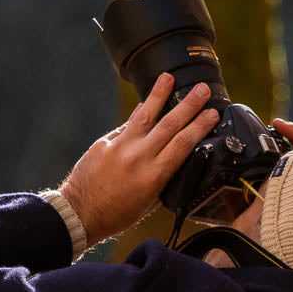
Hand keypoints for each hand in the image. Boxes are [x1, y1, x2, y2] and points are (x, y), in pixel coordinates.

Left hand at [60, 74, 218, 247]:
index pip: (183, 143)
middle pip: (170, 124)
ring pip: (144, 114)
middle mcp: (138, 157)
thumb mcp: (150, 202)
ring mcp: (119, 147)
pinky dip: (138, 113)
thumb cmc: (116, 214)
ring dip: (159, 94)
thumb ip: (163, 178)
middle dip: (189, 104)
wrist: (80, 213)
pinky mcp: (104, 143)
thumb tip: (175, 159)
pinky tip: (146, 102)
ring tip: (168, 77)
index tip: (212, 113)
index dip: (200, 125)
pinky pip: (126, 125)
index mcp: (154, 176)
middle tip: (202, 90)